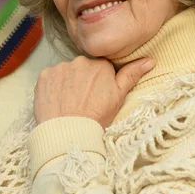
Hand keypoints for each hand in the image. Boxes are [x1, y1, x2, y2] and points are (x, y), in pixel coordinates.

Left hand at [34, 56, 154, 127]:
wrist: (69, 133)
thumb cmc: (96, 118)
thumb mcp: (118, 98)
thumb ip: (131, 75)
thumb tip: (150, 60)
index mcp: (101, 65)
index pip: (100, 68)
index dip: (98, 83)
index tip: (96, 96)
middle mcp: (80, 61)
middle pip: (82, 68)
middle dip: (82, 81)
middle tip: (82, 101)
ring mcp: (61, 67)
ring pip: (66, 72)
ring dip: (67, 83)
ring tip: (69, 103)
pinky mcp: (44, 75)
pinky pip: (50, 77)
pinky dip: (52, 87)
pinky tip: (57, 100)